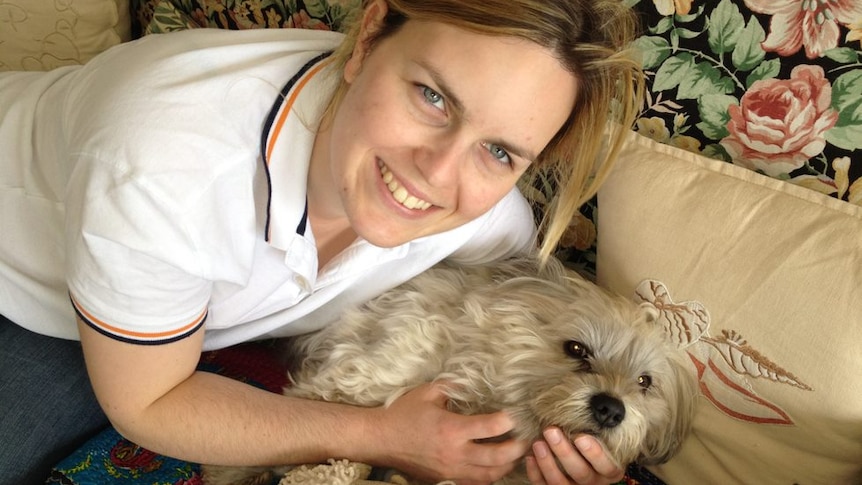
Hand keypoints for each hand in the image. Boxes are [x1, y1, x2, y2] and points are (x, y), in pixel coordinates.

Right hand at [374, 381, 529, 484]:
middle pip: (498, 457)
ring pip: (489, 476)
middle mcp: (454, 453)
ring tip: (516, 454)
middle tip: (527, 438)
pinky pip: (474, 484)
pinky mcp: (445, 479)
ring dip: (507, 466)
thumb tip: (475, 380)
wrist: (380, 439)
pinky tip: (496, 466)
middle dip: (518, 447)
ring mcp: (451, 471)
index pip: (492, 427)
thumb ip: (454, 385)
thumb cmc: (404, 413)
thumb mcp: (428, 392)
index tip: (517, 413)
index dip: (510, 420)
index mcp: (452, 429)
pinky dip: (489, 477)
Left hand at [524, 428, 624, 484]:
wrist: (576, 452)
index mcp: (609, 469)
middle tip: (551, 431)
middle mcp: (594, 481)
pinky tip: (529, 457)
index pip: (607, 466)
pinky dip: (535, 473)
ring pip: (560, 483)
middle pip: (581, 473)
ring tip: (537, 443)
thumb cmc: (589, 436)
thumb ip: (597, 425)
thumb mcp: (599, 432)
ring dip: (547, 463)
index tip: (581, 437)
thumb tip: (594, 400)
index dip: (595, 453)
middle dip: (564, 452)